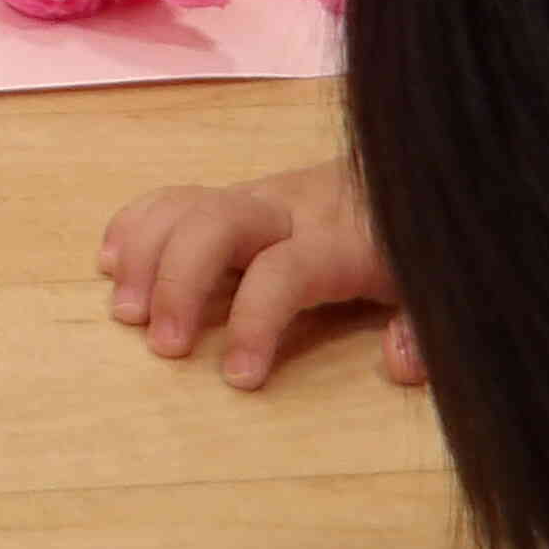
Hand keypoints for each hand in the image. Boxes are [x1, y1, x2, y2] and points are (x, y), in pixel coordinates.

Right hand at [101, 158, 416, 388]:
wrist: (419, 170)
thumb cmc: (419, 247)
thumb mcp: (438, 289)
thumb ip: (427, 329)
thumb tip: (397, 364)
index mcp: (337, 242)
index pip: (282, 271)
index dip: (256, 322)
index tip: (239, 379)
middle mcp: (288, 212)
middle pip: (215, 223)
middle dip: (178, 280)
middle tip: (161, 344)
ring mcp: (258, 199)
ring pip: (186, 205)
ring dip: (144, 252)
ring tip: (124, 311)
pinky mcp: (239, 197)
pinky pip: (175, 197)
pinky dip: (137, 223)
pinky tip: (111, 261)